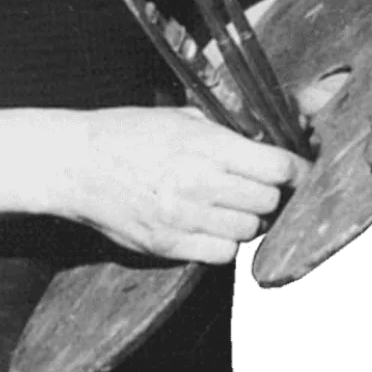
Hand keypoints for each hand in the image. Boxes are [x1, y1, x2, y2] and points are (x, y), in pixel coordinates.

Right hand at [57, 105, 309, 265]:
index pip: (276, 166)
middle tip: (254, 187)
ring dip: (246, 219)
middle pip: (267, 200)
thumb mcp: (176, 118)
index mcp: (205, 144)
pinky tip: (209, 226)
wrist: (77, 164)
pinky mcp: (169, 244)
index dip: (293, 169)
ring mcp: (185, 216)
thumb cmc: (126, 134)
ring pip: (250, 230)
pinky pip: (222, 254)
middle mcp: (200, 182)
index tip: (294, 171)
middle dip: (267, 193)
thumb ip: (220, 132)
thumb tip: (261, 144)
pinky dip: (224, 242)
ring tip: (228, 206)